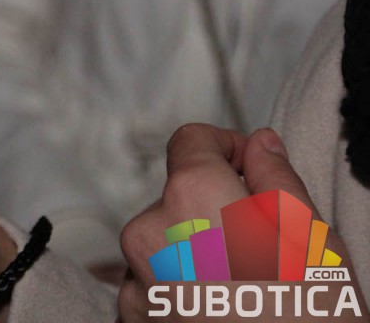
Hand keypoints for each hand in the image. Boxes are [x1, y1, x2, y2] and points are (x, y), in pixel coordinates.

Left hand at [118, 124, 362, 320]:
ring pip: (164, 243)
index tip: (250, 167)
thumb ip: (276, 179)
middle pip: (176, 195)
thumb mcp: (313, 240)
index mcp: (193, 197)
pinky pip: (153, 285)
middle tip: (266, 248)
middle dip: (215, 210)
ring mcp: (137, 279)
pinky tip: (223, 314)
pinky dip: (181, 290)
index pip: (190, 141)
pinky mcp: (134, 318)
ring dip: (197, 253)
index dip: (225, 148)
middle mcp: (151, 231)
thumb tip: (259, 143)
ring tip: (248, 290)